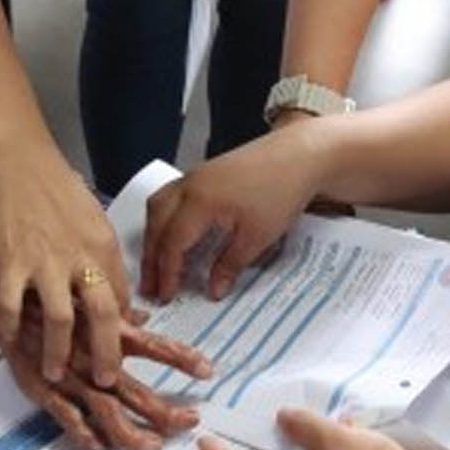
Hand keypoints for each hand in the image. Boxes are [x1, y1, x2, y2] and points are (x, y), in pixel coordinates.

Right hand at [0, 148, 131, 386]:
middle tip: (105, 380)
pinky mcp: (10, 261)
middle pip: (102, 317)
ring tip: (54, 372)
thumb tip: (118, 292)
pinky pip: (11, 306)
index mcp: (103, 246)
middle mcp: (79, 257)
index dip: (119, 328)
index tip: (116, 347)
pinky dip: (10, 329)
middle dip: (106, 355)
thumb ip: (102, 258)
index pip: (119, 297)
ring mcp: (44, 262)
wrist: (16, 159)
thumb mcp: (91, 219)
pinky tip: (8, 341)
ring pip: (60, 320)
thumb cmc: (54, 186)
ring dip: (58, 353)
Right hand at [2, 309, 212, 449]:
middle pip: (136, 389)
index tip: (208, 370)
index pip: (153, 345)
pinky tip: (98, 446)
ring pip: (107, 411)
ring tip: (154, 446)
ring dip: (132, 433)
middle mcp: (92, 355)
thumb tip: (143, 318)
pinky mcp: (43, 388)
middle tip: (190, 421)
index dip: (181, 357)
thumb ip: (115, 316)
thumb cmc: (42, 299)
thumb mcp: (82, 303)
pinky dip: (83, 433)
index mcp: (105, 332)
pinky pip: (67, 417)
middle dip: (165, 410)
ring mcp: (69, 375)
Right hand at [140, 124, 325, 301]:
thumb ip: (230, 265)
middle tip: (150, 285)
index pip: (172, 243)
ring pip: (157, 207)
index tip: (165, 294)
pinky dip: (164, 218)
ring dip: (153, 235)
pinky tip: (173, 231)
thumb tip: (213, 289)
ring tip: (156, 260)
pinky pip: (170, 196)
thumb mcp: (258, 237)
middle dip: (151, 258)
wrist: (300, 154)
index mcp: (199, 202)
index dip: (166, 272)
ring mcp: (194, 176)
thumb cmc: (281, 190)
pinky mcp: (203, 172)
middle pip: (156, 225)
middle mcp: (189, 186)